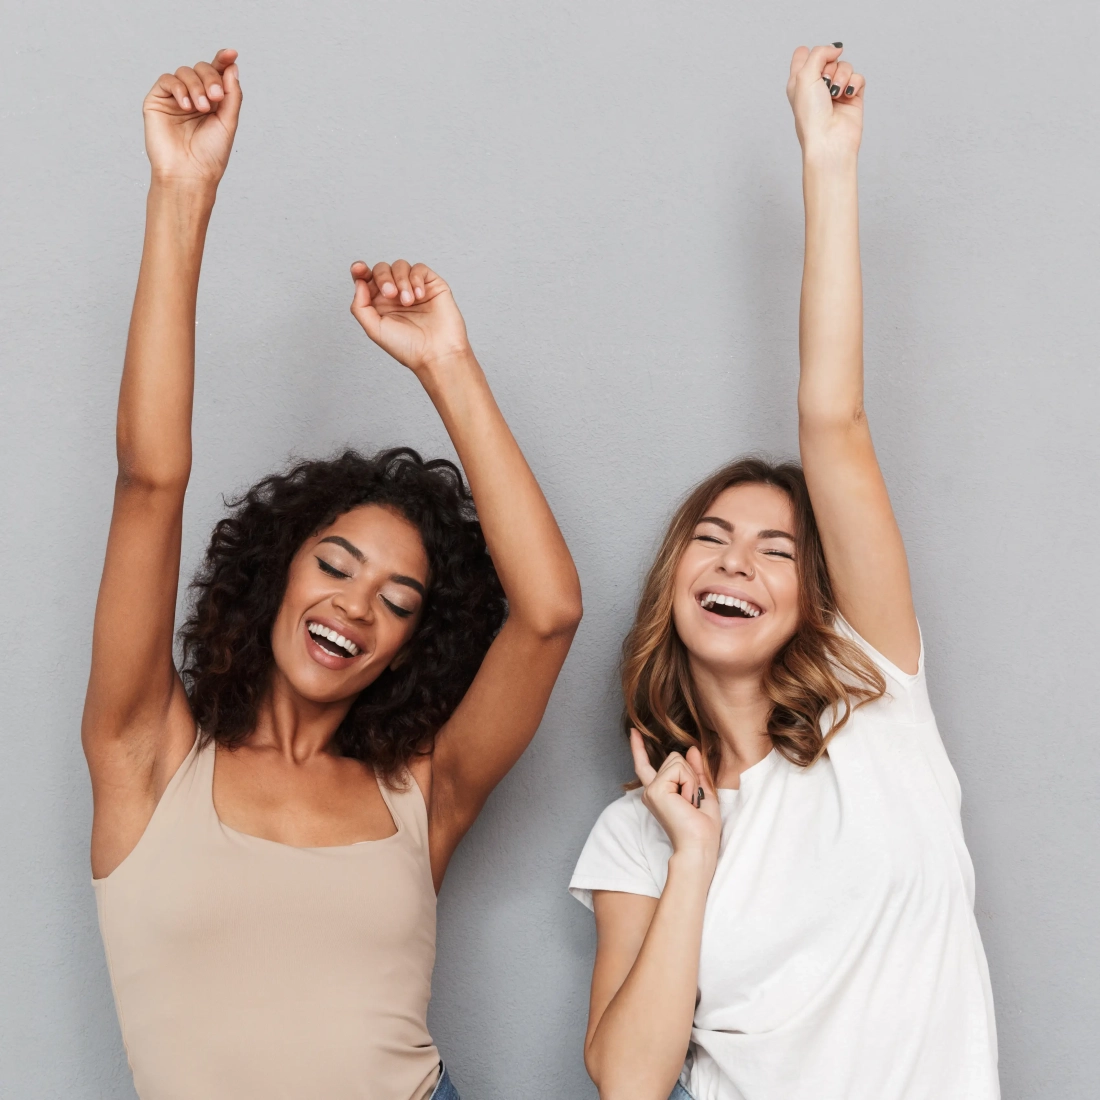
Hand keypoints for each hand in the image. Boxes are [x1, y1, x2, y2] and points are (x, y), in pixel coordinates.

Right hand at [143, 49, 241, 186]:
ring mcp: (175, 98)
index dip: (223, 61)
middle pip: (202, 69)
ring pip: (186, 72)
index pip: (218, 75)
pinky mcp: (157, 101)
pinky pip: (168, 80)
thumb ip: (231, 94)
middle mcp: (194, 97)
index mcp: (213, 102)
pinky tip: (186, 106)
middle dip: (211, 78)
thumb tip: (232, 66)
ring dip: (196, 86)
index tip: (231, 53)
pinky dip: (179, 88)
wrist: (189, 174)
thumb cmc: (209, 155)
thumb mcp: (228, 122)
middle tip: (216, 98)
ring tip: (200, 108)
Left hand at [349, 261, 471, 375]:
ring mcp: (414, 289)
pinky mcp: (432, 286)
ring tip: (408, 301)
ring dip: (401, 280)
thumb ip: (360, 306)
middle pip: (382, 269)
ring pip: (400, 266)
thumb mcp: (374, 330)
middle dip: (383, 278)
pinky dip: (416, 279)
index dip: (360, 270)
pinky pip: (420, 269)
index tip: (359, 269)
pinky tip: (419, 296)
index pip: (366, 280)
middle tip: (391, 294)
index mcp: (380, 305)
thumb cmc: (410, 348)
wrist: (437, 353)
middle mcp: (396, 296)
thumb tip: (359, 283)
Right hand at [630, 728, 720, 871]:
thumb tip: (692, 749)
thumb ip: (695, 770)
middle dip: (690, 775)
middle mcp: (650, 790)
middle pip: (674, 758)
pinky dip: (689, 783)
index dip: (638, 748)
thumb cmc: (702, 828)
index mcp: (659, 792)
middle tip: (692, 801)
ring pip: (677, 761)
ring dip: (690, 780)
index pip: (645, 765)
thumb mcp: (702, 792)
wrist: (698, 846)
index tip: (633, 732)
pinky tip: (686, 801)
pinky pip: (679, 770)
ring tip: (689, 803)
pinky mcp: (656, 790)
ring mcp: (651, 790)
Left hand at [786, 44, 864, 162]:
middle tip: (823, 85)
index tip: (811, 65)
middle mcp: (816, 86)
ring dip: (841, 77)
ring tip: (835, 95)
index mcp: (798, 82)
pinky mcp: (852, 97)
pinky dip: (853, 84)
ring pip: (845, 65)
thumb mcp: (804, 76)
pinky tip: (846, 97)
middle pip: (828, 57)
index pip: (803, 55)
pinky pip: (858, 77)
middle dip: (828, 67)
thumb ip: (819, 53)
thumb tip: (836, 49)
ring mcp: (836, 91)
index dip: (810, 54)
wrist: (829, 140)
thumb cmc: (811, 115)